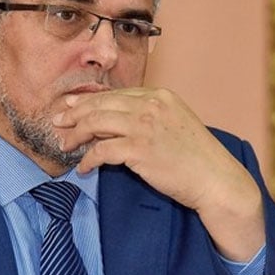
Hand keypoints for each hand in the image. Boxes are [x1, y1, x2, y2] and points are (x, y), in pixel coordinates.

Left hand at [53, 87, 264, 260]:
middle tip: (58, 121)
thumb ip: (148, 115)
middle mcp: (150, 105)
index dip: (88, 101)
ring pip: (96, 123)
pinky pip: (101, 150)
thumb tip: (116, 119)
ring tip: (64, 144)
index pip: (114, 94)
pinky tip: (83, 167)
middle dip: (74, 113)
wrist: (217, 180)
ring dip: (75, 135)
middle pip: (100, 104)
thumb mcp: (175, 122)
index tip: (71, 106)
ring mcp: (144, 126)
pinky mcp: (139, 149)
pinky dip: (88, 159)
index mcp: (159, 95)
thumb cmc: (197, 156)